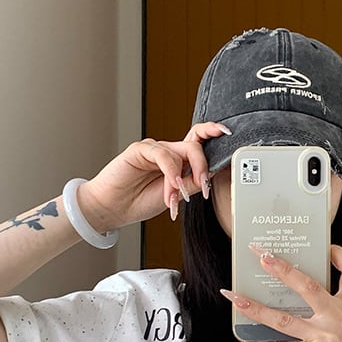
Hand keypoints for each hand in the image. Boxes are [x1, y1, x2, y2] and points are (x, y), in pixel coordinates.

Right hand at [76, 122, 230, 231]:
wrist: (114, 208)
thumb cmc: (141, 201)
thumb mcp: (176, 196)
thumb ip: (192, 183)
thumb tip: (211, 174)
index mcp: (178, 161)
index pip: (198, 141)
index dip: (212, 133)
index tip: (227, 133)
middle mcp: (167, 151)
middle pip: (194, 145)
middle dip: (202, 166)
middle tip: (202, 186)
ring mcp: (154, 149)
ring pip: (180, 152)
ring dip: (183, 178)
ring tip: (177, 197)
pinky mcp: (140, 149)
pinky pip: (163, 154)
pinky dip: (170, 172)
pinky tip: (171, 187)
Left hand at [221, 245, 341, 341]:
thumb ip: (329, 317)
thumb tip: (290, 304)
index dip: (340, 255)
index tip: (326, 246)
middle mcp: (339, 320)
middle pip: (307, 285)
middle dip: (280, 268)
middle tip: (259, 255)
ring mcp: (325, 339)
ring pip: (281, 317)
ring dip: (253, 307)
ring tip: (234, 296)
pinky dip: (263, 341)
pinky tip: (250, 336)